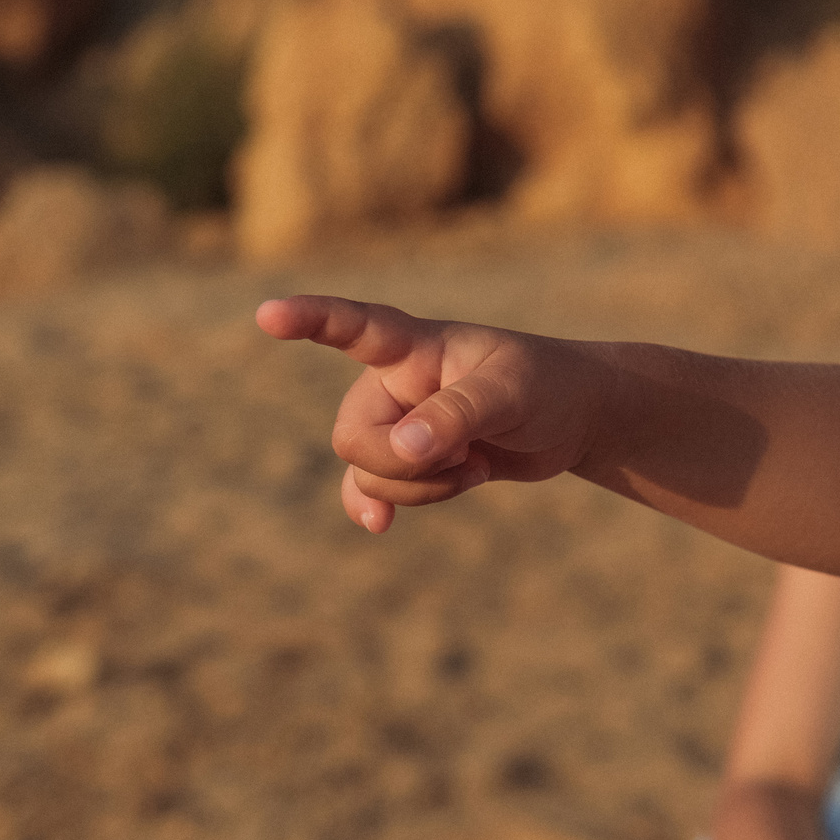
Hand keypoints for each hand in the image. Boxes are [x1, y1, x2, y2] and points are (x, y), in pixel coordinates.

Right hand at [255, 296, 596, 531]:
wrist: (571, 418)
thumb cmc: (546, 386)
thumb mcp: (511, 393)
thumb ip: (457, 415)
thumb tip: (403, 449)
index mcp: (415, 345)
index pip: (354, 326)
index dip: (310, 319)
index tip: (267, 315)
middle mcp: (394, 382)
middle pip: (353, 435)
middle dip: (402, 463)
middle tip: (466, 456)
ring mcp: (398, 422)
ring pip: (366, 471)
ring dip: (421, 485)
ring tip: (475, 464)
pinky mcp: (411, 460)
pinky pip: (370, 489)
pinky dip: (376, 503)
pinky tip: (380, 525)